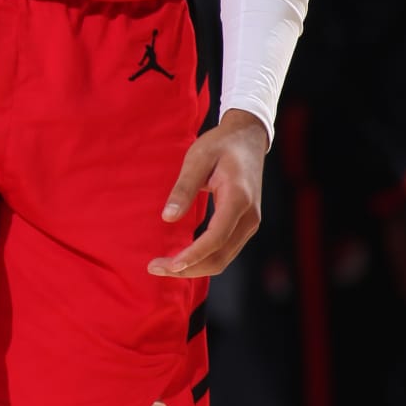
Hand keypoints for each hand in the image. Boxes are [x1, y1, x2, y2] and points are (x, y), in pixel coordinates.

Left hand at [149, 111, 266, 278]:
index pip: (216, 237)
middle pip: (220, 256)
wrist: (249, 137)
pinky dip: (203, 259)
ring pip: (223, 258)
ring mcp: (250, 223)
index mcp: (238, 199)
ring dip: (194, 267)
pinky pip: (225, 250)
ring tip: (163, 266)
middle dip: (188, 268)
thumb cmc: (221, 145)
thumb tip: (167, 218)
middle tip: (154, 268)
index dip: (193, 255)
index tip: (168, 265)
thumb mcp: (198, 158)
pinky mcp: (245, 224)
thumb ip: (184, 188)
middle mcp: (249, 217)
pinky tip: (181, 258)